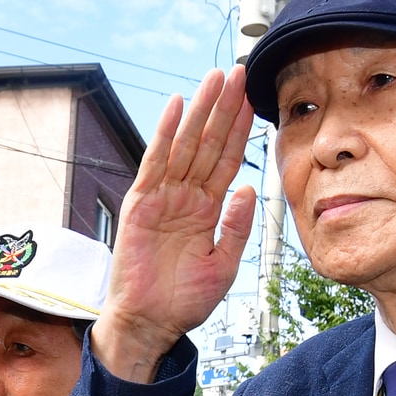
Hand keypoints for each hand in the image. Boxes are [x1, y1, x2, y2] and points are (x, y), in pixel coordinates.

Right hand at [93, 66, 257, 380]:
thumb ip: (237, 227)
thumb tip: (251, 188)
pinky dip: (164, 134)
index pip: (228, 160)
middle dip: (223, 108)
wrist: (151, 324)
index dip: (241, 129)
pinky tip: (175, 107)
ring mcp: (163, 197)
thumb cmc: (184, 301)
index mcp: (207, 209)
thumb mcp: (224, 265)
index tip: (255, 98)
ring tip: (213, 78)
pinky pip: (155, 163)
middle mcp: (186, 196)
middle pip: (208, 142)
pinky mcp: (141, 204)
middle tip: (237, 71)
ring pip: (185, 145)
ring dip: (199, 110)